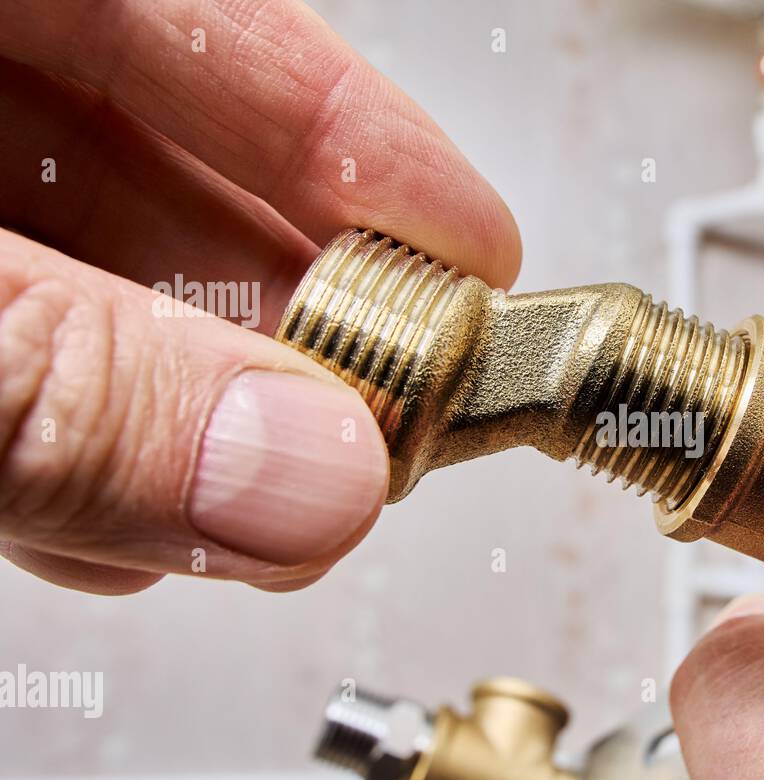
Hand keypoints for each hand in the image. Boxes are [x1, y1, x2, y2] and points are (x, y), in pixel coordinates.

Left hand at [0, 0, 518, 593]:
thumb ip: (74, 382)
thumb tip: (304, 474)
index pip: (211, 15)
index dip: (361, 137)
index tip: (473, 251)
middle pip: (162, 158)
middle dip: (290, 310)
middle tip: (386, 408)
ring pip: (84, 266)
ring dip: (189, 400)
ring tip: (272, 490)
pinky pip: (3, 342)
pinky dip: (67, 429)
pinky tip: (118, 504)